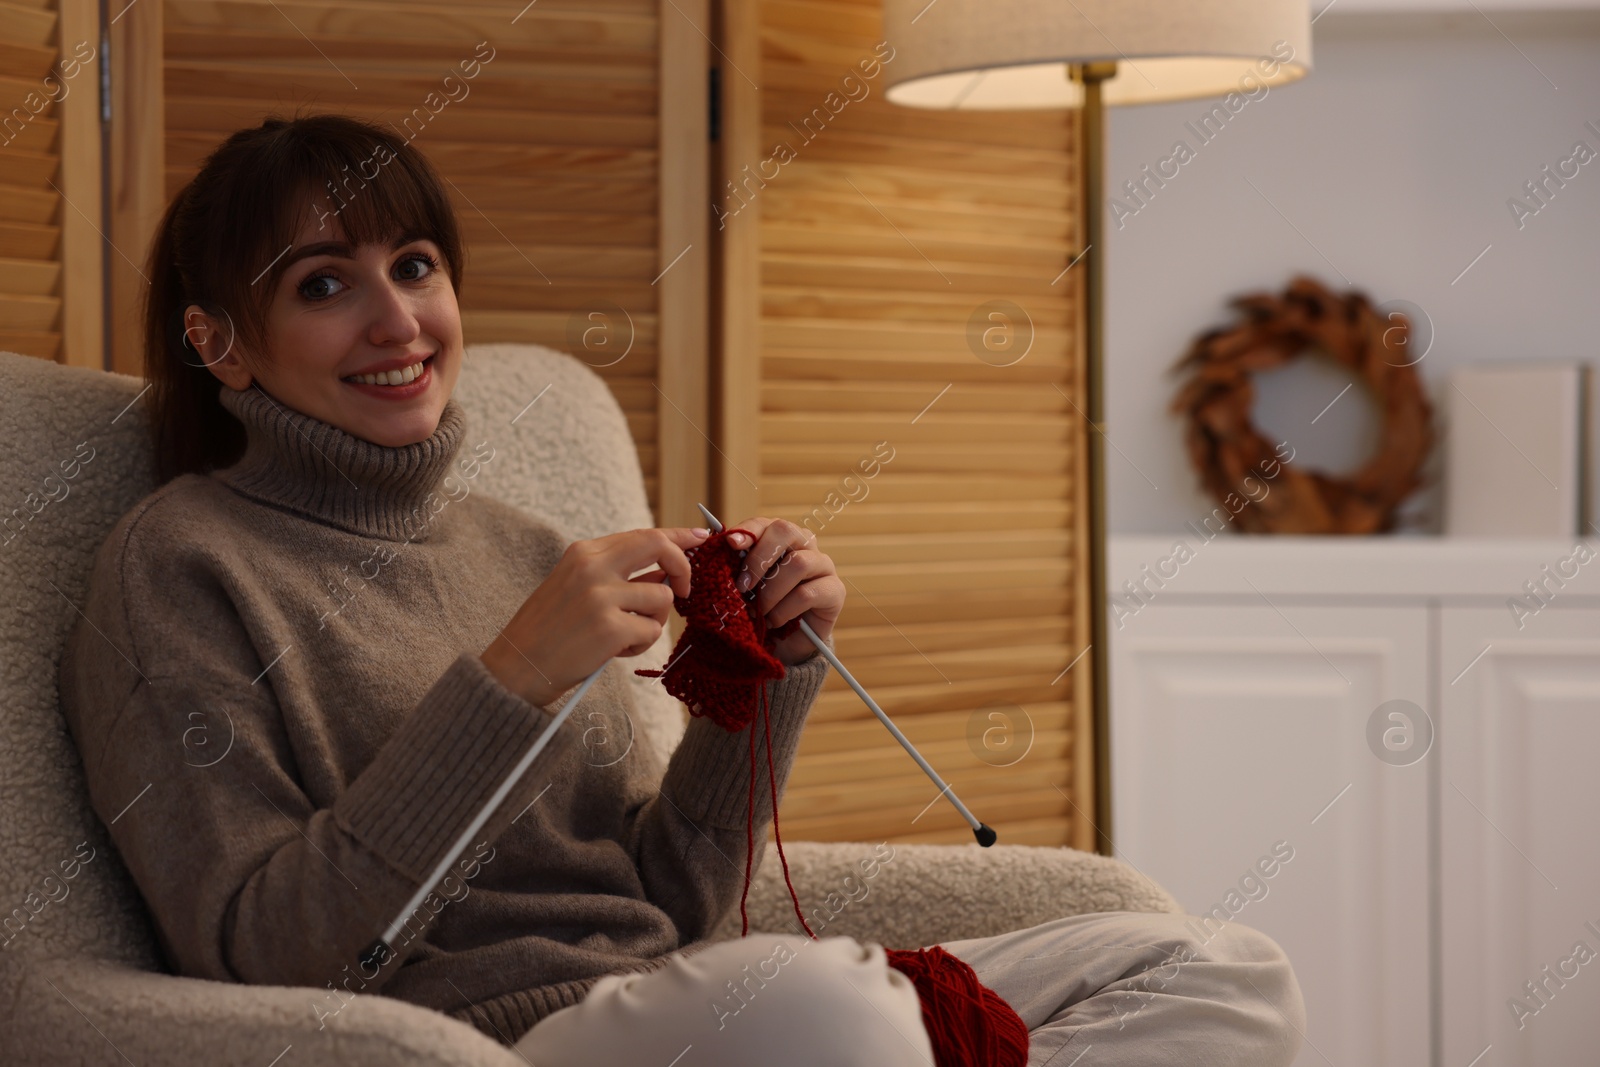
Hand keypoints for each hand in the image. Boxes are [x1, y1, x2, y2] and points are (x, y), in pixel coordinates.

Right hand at [482, 526, 710, 705]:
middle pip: (660, 547)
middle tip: (683, 591)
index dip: (677, 536)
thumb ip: (619, 575)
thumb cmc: (550, 630)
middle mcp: (593, 567)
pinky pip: (652, 631)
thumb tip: (665, 572)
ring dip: (653, 621)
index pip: (642, 535)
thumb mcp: (577, 587)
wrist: (518, 666)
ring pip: (662, 597)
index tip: (700, 537)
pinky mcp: (610, 627)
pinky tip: (615, 650)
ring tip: (624, 635)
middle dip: (682, 567)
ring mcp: (602, 596)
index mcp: (584, 553)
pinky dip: (640, 644)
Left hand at [723, 517, 843, 666]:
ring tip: (757, 612)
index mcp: (781, 538)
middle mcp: (805, 544)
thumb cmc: (762, 609)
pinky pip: (807, 594)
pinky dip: (784, 611)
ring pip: (798, 563)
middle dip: (758, 559)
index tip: (730, 545)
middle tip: (741, 588)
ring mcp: (824, 566)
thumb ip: (735, 566)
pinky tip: (774, 622)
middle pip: (785, 531)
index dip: (748, 531)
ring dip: (770, 592)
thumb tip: (716, 545)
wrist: (784, 644)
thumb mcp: (745, 587)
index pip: (765, 523)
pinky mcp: (835, 591)